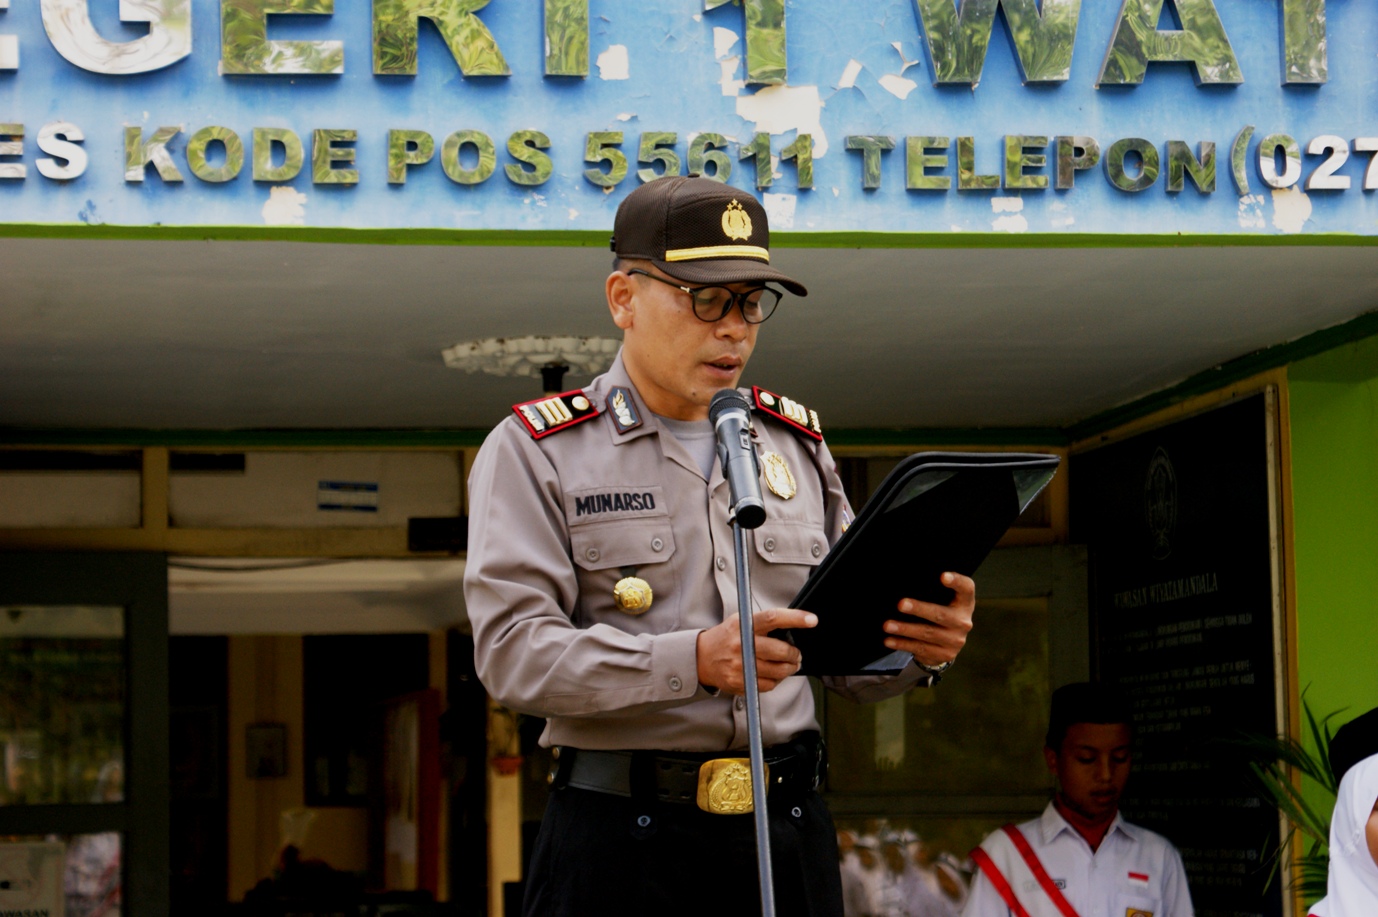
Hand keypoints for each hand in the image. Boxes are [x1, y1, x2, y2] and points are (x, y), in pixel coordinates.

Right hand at [696, 608, 816, 694]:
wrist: (701, 658)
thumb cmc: (727, 637)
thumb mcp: (740, 621)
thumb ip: (763, 623)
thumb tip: (793, 628)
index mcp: (744, 625)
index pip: (773, 618)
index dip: (795, 618)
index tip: (812, 620)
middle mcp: (742, 644)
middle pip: (780, 650)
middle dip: (795, 654)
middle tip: (797, 654)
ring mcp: (740, 665)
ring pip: (778, 671)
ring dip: (789, 668)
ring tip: (790, 665)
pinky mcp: (739, 682)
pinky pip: (768, 685)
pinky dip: (776, 681)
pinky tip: (774, 675)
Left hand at [882, 572, 974, 668]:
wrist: (948, 642)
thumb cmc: (941, 611)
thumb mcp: (944, 600)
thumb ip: (933, 591)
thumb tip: (903, 584)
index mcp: (964, 603)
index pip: (966, 588)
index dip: (956, 581)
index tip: (942, 576)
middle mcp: (963, 621)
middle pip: (941, 614)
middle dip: (919, 609)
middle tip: (900, 604)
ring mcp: (956, 640)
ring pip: (927, 633)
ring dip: (905, 629)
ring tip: (887, 626)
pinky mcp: (945, 654)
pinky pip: (920, 648)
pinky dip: (902, 644)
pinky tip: (889, 640)